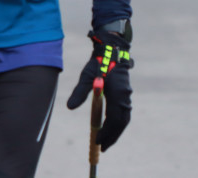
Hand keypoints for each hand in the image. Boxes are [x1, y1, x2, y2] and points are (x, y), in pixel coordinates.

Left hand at [66, 29, 132, 150]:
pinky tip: (109, 126)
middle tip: (103, 148)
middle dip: (113, 136)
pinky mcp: (125, 93)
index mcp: (117, 95)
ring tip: (106, 141)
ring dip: (116, 131)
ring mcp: (127, 95)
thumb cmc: (98, 63)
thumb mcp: (86, 77)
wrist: (112, 49)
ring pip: (124, 119)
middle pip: (121, 123)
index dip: (107, 133)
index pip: (113, 120)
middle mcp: (125, 97)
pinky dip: (118, 123)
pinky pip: (124, 113)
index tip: (98, 142)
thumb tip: (70, 107)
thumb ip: (79, 92)